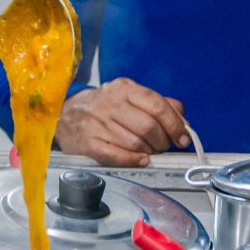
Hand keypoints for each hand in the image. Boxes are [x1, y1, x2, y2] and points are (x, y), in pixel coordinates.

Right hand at [56, 78, 189, 166]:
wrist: (65, 113)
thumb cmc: (105, 107)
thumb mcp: (130, 96)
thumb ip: (160, 105)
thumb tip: (184, 123)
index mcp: (124, 89)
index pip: (157, 106)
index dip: (175, 124)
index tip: (182, 137)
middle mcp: (110, 104)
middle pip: (148, 127)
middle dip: (163, 141)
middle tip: (164, 146)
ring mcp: (98, 123)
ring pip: (135, 143)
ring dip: (149, 152)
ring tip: (150, 151)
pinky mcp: (88, 142)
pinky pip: (115, 155)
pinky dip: (133, 160)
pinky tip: (141, 159)